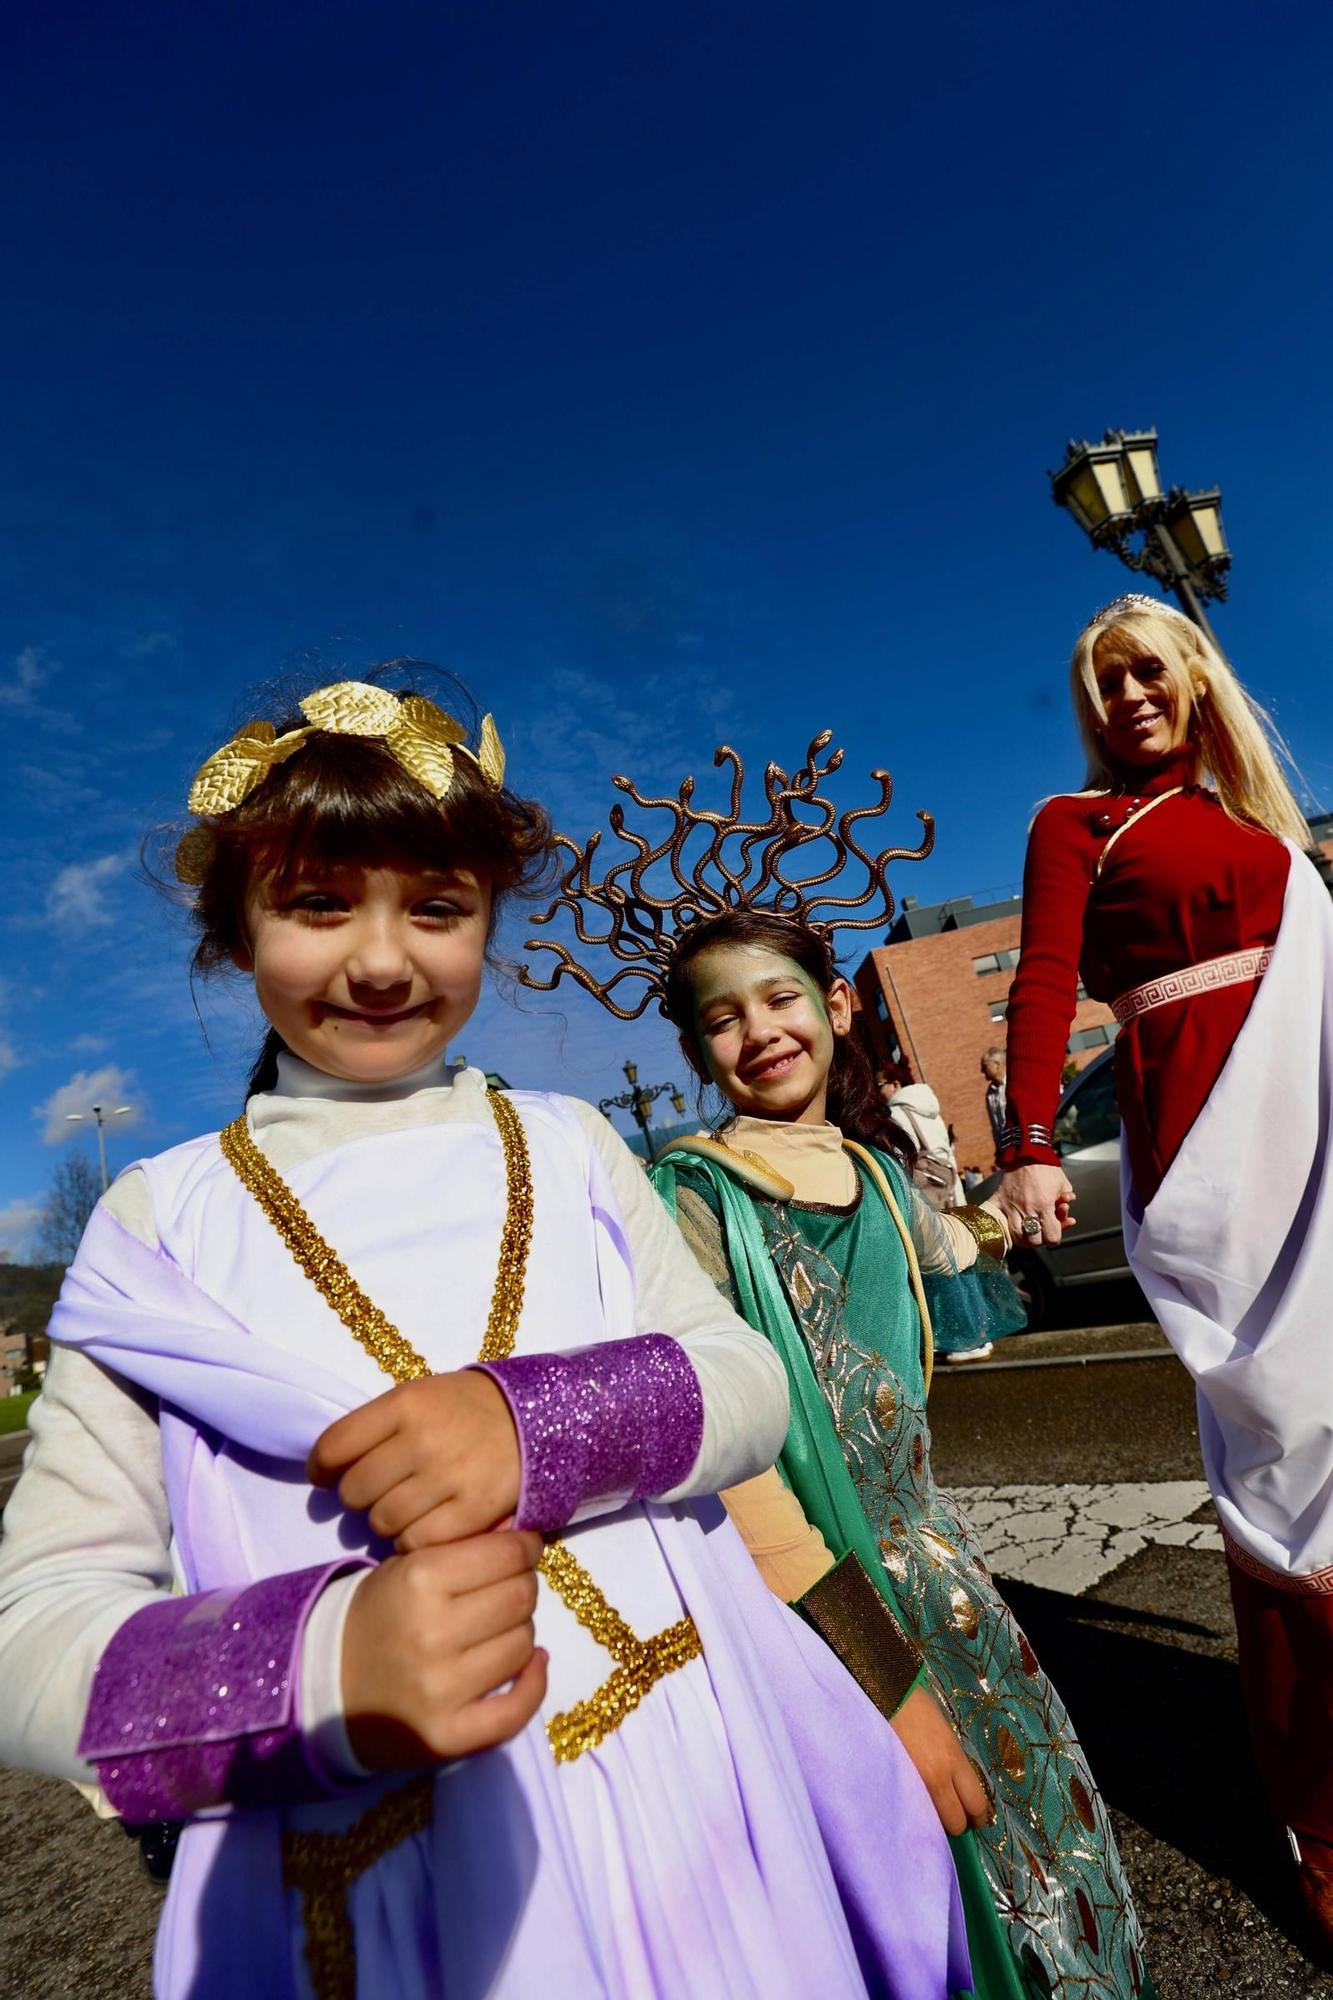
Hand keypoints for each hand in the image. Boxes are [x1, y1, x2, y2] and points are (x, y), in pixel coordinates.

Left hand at [310, 1370, 520, 1548]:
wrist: (533, 1420)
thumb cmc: (464, 1410)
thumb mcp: (419, 1397)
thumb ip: (374, 1427)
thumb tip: (326, 1470)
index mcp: (405, 1403)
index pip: (335, 1445)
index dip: (321, 1467)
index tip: (325, 1476)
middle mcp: (422, 1439)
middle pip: (354, 1490)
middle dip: (358, 1496)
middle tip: (378, 1492)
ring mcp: (448, 1476)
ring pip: (381, 1521)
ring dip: (386, 1520)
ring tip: (408, 1507)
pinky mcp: (472, 1511)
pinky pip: (415, 1542)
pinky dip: (414, 1540)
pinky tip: (427, 1524)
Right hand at [341, 1531, 546, 1767]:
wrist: (326, 1687)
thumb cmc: (375, 1617)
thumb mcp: (406, 1567)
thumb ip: (463, 1547)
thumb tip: (522, 1534)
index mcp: (418, 1579)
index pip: (507, 1555)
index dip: (524, 1549)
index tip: (523, 1551)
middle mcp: (432, 1632)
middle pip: (521, 1598)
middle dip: (522, 1587)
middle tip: (508, 1590)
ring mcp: (441, 1689)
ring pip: (524, 1645)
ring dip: (521, 1633)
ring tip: (498, 1630)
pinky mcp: (448, 1736)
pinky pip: (517, 1709)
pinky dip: (534, 1684)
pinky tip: (532, 1665)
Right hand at [890, 1682, 992, 1835]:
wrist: (883, 1696)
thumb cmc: (917, 1706)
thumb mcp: (946, 1732)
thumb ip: (955, 1761)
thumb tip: (961, 1788)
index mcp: (953, 1759)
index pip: (976, 1804)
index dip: (978, 1816)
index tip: (975, 1817)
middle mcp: (936, 1777)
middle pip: (956, 1822)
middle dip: (958, 1822)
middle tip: (953, 1814)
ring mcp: (912, 1784)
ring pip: (932, 1824)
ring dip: (935, 1820)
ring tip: (931, 1808)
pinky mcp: (892, 1786)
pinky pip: (911, 1813)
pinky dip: (915, 1814)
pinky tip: (914, 1805)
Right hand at [993, 1163, 1075, 1246]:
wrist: (1026, 1151)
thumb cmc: (1046, 1167)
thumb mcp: (1063, 1184)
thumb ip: (1065, 1202)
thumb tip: (1066, 1215)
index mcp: (1045, 1205)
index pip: (1051, 1237)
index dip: (1055, 1239)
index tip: (1053, 1234)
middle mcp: (1028, 1208)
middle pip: (1033, 1241)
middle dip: (1039, 1239)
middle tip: (1040, 1232)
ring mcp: (1012, 1205)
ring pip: (1015, 1235)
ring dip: (1022, 1237)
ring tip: (1027, 1232)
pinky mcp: (999, 1200)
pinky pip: (995, 1219)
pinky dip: (1000, 1226)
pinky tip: (1007, 1225)